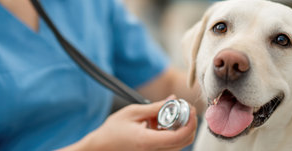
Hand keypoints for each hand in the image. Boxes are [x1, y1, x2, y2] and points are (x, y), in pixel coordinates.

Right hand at [60, 95, 197, 150]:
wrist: (101, 147)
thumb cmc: (112, 131)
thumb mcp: (133, 112)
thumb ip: (156, 107)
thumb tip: (174, 99)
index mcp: (148, 142)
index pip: (180, 136)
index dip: (190, 122)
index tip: (190, 109)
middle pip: (185, 141)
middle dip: (189, 123)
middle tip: (184, 109)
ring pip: (179, 143)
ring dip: (180, 128)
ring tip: (168, 114)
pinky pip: (171, 145)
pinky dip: (171, 133)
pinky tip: (160, 124)